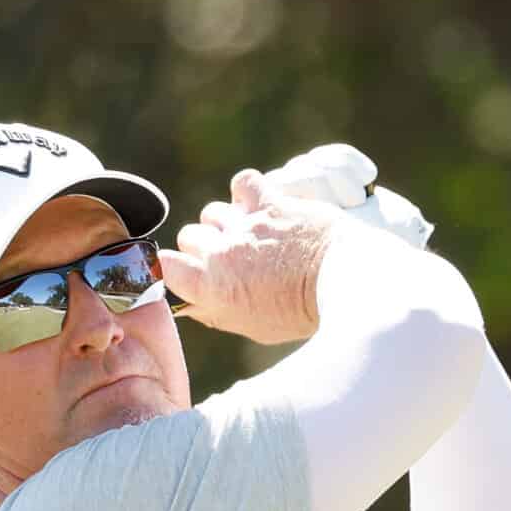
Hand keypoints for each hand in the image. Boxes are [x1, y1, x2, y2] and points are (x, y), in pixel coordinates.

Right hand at [157, 168, 348, 346]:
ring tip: (252, 233)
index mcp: (212, 288)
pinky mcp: (270, 203)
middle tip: (232, 257)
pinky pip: (243, 183)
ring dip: (228, 222)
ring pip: (213, 211)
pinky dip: (247, 191)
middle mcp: (221, 253)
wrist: (345, 284)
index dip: (175, 267)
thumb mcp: (255, 328)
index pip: (165, 266)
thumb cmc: (304, 313)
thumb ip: (219, 313)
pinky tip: (259, 204)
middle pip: (189, 236)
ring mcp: (244, 225)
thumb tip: (193, 305)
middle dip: (206, 246)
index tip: (191, 270)